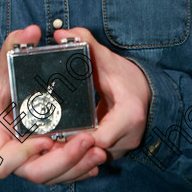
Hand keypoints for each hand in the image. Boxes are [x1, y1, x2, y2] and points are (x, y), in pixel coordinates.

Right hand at [0, 26, 106, 184]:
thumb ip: (13, 45)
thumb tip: (31, 31)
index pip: (3, 161)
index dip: (23, 156)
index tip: (46, 139)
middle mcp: (9, 152)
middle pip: (33, 173)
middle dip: (62, 162)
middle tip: (87, 141)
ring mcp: (24, 159)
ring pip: (48, 177)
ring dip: (75, 168)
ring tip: (99, 152)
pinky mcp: (38, 159)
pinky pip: (56, 174)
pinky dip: (76, 171)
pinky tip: (94, 162)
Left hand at [53, 27, 151, 160]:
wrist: (148, 92)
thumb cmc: (127, 77)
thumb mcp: (108, 59)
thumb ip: (86, 43)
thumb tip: (60, 33)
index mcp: (129, 115)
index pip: (100, 137)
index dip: (77, 137)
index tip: (55, 130)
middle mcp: (129, 137)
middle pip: (93, 151)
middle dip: (68, 146)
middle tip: (42, 139)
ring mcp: (123, 148)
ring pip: (92, 158)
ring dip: (72, 151)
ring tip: (46, 143)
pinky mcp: (116, 152)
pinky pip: (93, 157)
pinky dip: (78, 151)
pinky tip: (59, 143)